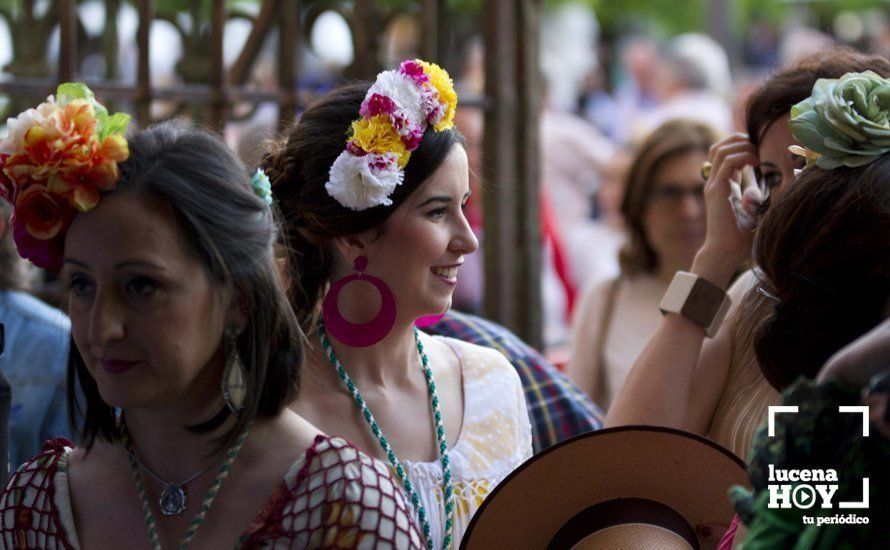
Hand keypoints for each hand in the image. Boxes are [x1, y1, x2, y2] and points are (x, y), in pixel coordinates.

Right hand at [694, 134, 759, 286]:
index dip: (742, 145)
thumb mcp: (756, 208)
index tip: (763, 149)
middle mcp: (715, 181)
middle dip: (741, 140)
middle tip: (761, 146)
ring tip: (760, 153)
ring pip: (722, 150)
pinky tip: (758, 162)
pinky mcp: (716, 190)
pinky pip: (727, 162)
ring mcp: (713, 184)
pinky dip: (743, 156)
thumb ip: (760, 193)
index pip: (725, 153)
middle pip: (720, 146)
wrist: (726, 252)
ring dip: (743, 146)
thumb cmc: (742, 235)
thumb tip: (780, 181)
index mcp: (722, 184)